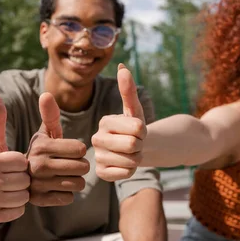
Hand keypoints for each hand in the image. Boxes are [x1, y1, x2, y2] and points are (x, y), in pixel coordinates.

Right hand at [0, 95, 30, 222]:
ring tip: (9, 188)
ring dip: (21, 193)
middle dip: (22, 178)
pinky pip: (18, 211)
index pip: (22, 162)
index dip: (20, 163)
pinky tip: (6, 200)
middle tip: (11, 178)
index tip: (10, 164)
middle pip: (24, 180)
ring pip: (23, 197)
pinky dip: (16, 207)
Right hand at [26, 93, 88, 206]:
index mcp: (40, 146)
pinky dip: (67, 194)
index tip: (70, 151)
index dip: (79, 150)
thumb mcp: (43, 134)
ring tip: (65, 175)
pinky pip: (68, 198)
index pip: (80, 149)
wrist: (18, 178)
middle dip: (81, 166)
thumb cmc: (40, 152)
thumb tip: (46, 94)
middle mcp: (37, 165)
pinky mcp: (39, 201)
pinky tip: (57, 187)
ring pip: (78, 184)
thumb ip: (49, 115)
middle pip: (82, 167)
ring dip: (76, 180)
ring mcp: (37, 185)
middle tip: (70, 165)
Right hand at [92, 63, 146, 181]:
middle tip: (134, 144)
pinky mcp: (101, 173)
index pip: (137, 128)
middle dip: (140, 146)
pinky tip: (124, 164)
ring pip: (131, 161)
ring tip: (129, 154)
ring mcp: (97, 157)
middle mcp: (96, 139)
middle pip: (133, 145)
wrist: (133, 149)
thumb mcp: (134, 110)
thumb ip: (128, 90)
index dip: (143, 131)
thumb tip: (122, 67)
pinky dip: (131, 170)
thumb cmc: (134, 128)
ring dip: (137, 159)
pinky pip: (126, 173)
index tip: (137, 130)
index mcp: (104, 122)